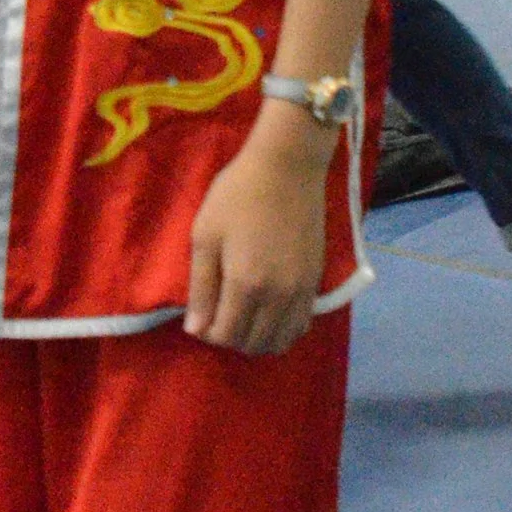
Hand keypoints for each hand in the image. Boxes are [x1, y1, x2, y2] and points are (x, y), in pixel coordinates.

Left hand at [184, 119, 327, 355]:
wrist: (287, 168)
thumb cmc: (237, 195)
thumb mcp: (205, 236)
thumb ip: (201, 287)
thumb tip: (195, 330)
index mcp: (246, 285)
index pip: (226, 335)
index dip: (208, 333)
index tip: (199, 317)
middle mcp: (278, 297)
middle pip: (254, 343)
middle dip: (231, 338)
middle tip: (217, 316)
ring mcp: (302, 292)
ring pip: (281, 340)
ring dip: (257, 339)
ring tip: (241, 316)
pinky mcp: (315, 281)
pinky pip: (301, 325)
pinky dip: (282, 330)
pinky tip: (268, 313)